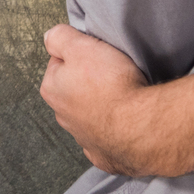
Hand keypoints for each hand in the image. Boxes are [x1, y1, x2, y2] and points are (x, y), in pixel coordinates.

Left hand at [39, 24, 152, 176]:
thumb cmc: (112, 84)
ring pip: (90, 116)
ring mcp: (84, 140)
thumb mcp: (81, 45)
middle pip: (74, 90)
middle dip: (89, 83)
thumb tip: (51, 36)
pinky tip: (126, 125)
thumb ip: (59, 36)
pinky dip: (115, 134)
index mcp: (52, 89)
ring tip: (123, 99)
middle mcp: (63, 117)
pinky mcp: (106, 157)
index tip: (96, 56)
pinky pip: (107, 141)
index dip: (79, 55)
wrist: (141, 125)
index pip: (59, 63)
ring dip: (102, 108)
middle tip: (111, 76)